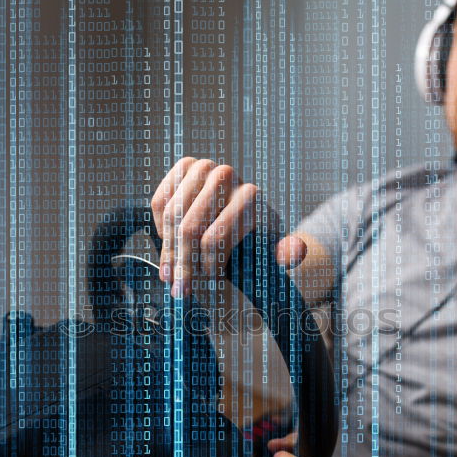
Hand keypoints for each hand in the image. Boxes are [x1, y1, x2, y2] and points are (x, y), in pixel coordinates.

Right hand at [150, 157, 307, 296]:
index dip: (208, 265)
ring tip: (169, 276)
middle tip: (180, 290)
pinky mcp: (184, 167)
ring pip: (172, 217)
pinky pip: (160, 202)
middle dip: (183, 264)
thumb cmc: (258, 237)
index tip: (209, 282)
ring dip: (168, 251)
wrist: (247, 213)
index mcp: (250, 196)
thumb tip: (296, 251)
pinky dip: (160, 227)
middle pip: (189, 229)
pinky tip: (169, 247)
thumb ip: (286, 253)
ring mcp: (203, 168)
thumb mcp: (275, 248)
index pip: (214, 239)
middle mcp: (226, 176)